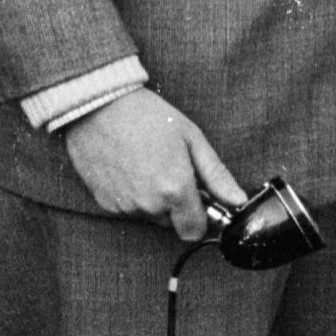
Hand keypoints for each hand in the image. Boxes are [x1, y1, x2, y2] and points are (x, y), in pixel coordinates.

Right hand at [63, 89, 248, 240]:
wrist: (97, 104)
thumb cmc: (146, 116)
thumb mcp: (191, 139)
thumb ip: (217, 175)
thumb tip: (238, 200)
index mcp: (175, 190)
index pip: (195, 231)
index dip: (199, 217)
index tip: (198, 199)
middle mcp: (149, 204)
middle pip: (172, 223)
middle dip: (176, 205)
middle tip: (170, 171)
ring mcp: (124, 206)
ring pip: (149, 215)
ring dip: (152, 200)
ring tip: (146, 164)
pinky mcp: (104, 202)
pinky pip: (126, 209)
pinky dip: (130, 195)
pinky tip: (128, 168)